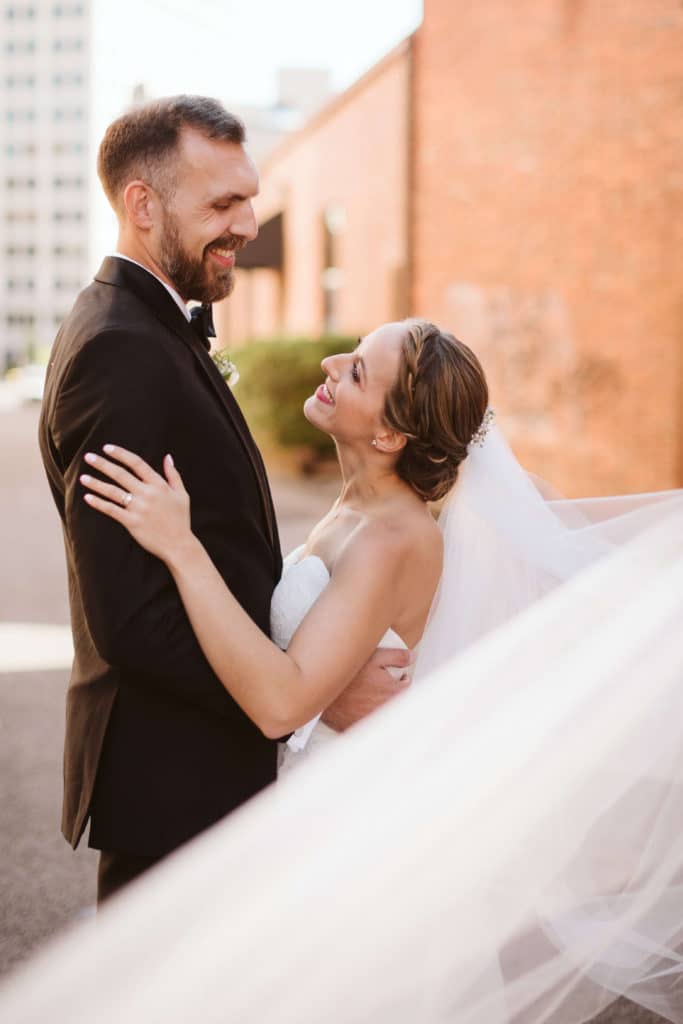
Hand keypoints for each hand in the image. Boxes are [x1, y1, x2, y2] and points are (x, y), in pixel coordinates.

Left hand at [80, 445, 192, 564]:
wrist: (179, 545)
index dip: (120, 454)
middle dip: (103, 464)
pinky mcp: (132, 522)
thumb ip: (174, 475)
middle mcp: (147, 494)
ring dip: (96, 483)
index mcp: (159, 485)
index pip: (137, 464)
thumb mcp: (182, 494)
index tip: (107, 448)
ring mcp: (139, 508)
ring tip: (83, 477)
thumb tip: (168, 457)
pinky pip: (112, 510)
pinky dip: (99, 503)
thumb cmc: (181, 519)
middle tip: (88, 457)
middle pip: (121, 474)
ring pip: (113, 492)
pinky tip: (88, 497)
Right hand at [321, 647, 412, 731]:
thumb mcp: (375, 657)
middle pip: (396, 701)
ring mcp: (372, 720)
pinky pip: (367, 725)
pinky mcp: (358, 727)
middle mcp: (386, 709)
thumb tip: (412, 657)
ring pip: (383, 713)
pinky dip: (366, 717)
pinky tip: (358, 708)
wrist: (325, 693)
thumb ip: (398, 656)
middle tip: (379, 685)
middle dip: (391, 693)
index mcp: (393, 692)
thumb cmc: (349, 675)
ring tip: (368, 696)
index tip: (393, 677)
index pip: (407, 687)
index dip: (400, 679)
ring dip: (380, 705)